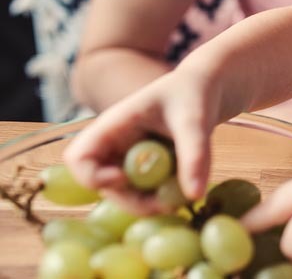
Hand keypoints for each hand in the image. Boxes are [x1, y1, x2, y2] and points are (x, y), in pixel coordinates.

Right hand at [63, 66, 223, 207]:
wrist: (210, 88)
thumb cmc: (195, 93)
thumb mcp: (196, 120)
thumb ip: (194, 154)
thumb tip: (195, 196)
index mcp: (113, 125)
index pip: (78, 158)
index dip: (92, 177)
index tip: (124, 180)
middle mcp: (115, 145)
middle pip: (104, 186)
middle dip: (133, 201)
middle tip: (169, 204)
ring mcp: (130, 160)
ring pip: (127, 195)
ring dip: (151, 203)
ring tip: (185, 197)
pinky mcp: (147, 170)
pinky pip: (147, 194)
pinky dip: (164, 198)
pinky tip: (188, 190)